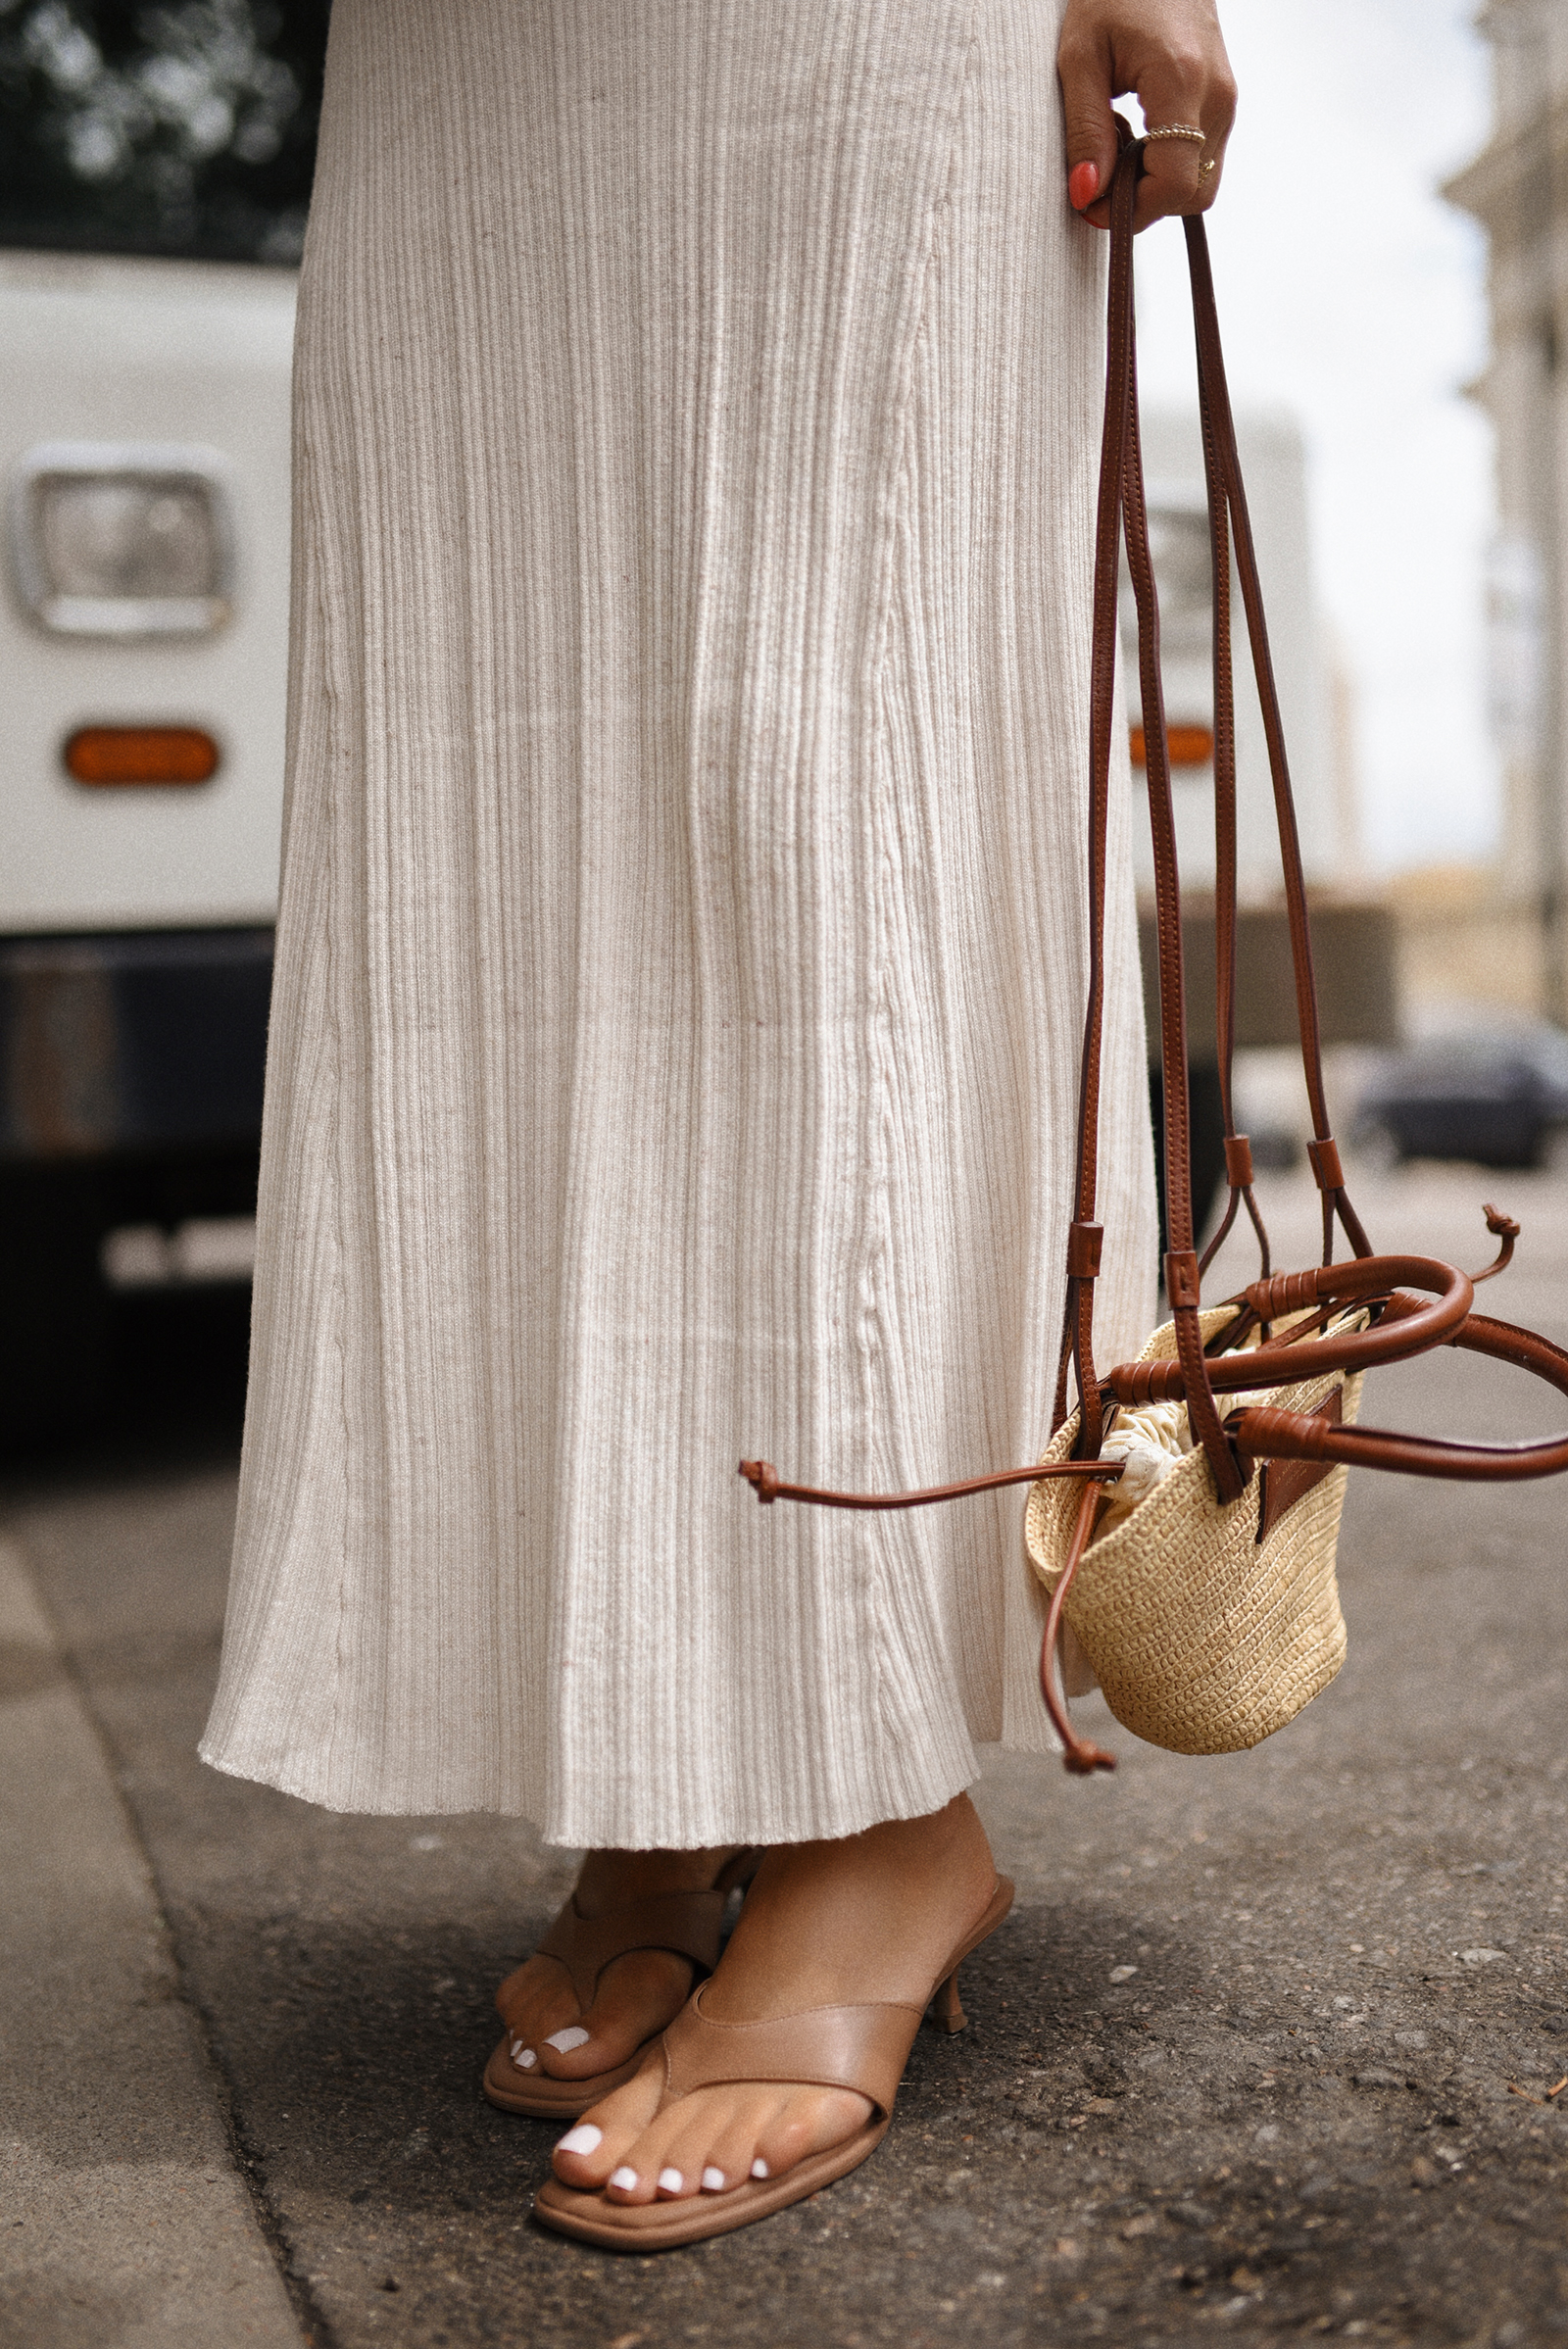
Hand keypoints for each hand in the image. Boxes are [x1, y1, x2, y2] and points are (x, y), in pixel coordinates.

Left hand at [1057, 0, 1236, 231]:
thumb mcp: (1080, 58)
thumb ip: (1085, 130)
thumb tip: (1087, 194)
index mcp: (1182, 80)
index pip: (1175, 183)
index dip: (1132, 209)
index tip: (1092, 203)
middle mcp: (1217, 95)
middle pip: (1193, 193)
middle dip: (1145, 202)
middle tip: (1101, 175)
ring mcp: (1227, 99)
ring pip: (1199, 180)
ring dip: (1153, 182)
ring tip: (1116, 143)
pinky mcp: (1224, 101)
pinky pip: (1200, 157)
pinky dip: (1166, 163)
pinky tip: (1135, 133)